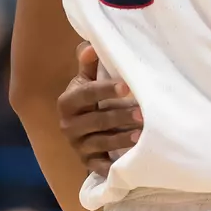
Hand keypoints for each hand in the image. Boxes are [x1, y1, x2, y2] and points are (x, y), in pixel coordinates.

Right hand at [57, 41, 142, 175]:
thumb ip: (88, 64)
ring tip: (142, 134)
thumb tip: (90, 45)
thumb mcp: (86, 81)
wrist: (82, 129)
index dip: (106, 90)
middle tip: (142, 113)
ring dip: (121, 139)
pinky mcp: (86, 162)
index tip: (127, 86)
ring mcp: (77, 145)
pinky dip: (113, 165)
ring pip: (100, 142)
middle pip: (96, 120)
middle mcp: (68, 125)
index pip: (86, 94)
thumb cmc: (90, 100)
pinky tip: (131, 160)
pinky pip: (99, 165)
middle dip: (120, 116)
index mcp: (67, 102)